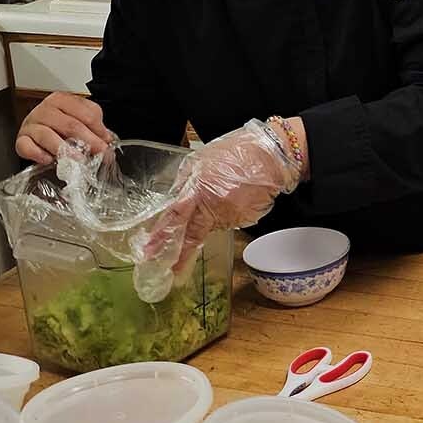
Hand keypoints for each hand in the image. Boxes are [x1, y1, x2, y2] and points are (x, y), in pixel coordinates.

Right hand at [17, 92, 111, 162]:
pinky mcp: (21, 140)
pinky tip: (49, 159)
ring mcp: (31, 124)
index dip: (98, 129)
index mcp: (62, 100)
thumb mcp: (79, 119)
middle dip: (88, 141)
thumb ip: (94, 127)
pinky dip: (38, 154)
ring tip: (78, 159)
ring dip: (65, 149)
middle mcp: (45, 110)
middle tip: (99, 152)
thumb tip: (106, 140)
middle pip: (70, 125)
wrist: (35, 130)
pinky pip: (27, 146)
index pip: (85, 114)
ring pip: (47, 135)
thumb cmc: (59, 124)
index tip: (106, 142)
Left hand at [146, 118, 304, 270]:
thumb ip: (187, 181)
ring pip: (214, 224)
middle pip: (193, 235)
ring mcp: (231, 216)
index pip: (175, 217)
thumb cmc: (238, 151)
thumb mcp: (202, 159)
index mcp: (198, 189)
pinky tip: (238, 195)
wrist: (272, 154)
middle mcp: (213, 207)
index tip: (150, 252)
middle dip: (182, 254)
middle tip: (172, 270)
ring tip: (227, 194)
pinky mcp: (245, 219)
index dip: (162, 235)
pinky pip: (231, 220)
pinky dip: (229, 212)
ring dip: (213, 217)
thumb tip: (177, 198)